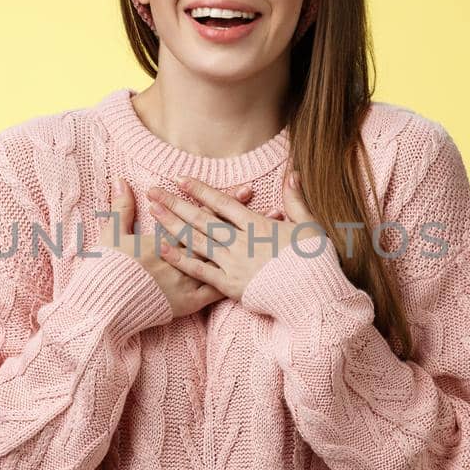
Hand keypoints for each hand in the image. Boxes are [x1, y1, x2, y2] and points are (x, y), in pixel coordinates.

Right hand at [101, 175, 257, 318]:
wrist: (105, 307)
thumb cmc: (106, 270)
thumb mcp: (111, 235)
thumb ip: (120, 207)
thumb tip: (120, 180)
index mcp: (166, 240)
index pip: (202, 217)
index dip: (230, 205)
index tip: (247, 189)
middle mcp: (182, 260)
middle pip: (219, 237)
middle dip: (246, 222)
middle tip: (271, 208)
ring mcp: (187, 282)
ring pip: (223, 262)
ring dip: (248, 250)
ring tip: (272, 238)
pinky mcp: (189, 303)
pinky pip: (216, 291)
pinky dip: (237, 280)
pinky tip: (257, 276)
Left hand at [144, 169, 322, 301]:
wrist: (314, 296)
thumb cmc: (316, 261)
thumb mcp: (309, 225)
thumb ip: (295, 200)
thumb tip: (293, 174)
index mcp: (258, 225)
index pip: (223, 203)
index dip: (200, 190)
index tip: (181, 179)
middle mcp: (241, 242)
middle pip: (202, 219)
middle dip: (176, 203)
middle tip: (154, 191)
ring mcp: (234, 264)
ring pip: (197, 241)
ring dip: (173, 225)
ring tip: (153, 212)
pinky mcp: (231, 286)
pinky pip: (201, 271)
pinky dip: (182, 260)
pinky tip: (164, 250)